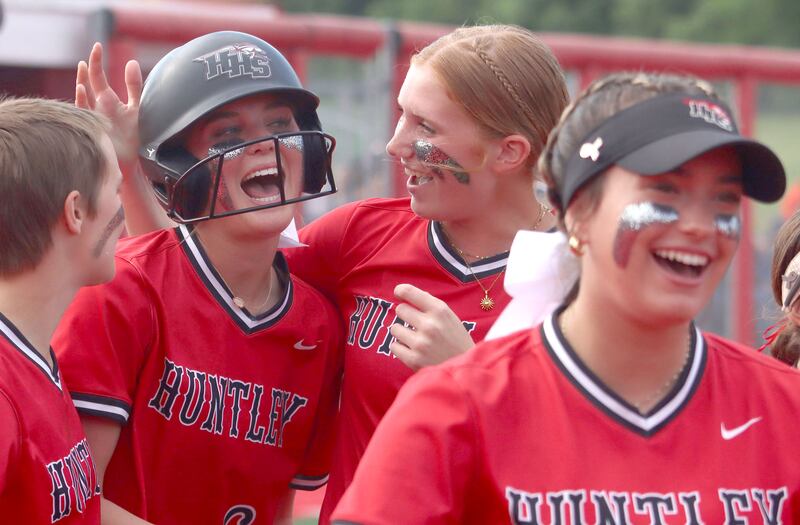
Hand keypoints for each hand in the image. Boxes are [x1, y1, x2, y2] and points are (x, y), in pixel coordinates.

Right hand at [75, 42, 142, 168]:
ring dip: (82, 82)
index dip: (96, 61)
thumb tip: (132, 62)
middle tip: (90, 54)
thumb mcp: (138, 107)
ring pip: (83, 96)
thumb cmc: (136, 135)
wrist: (134, 159)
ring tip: (83, 68)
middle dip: (88, 69)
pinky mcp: (93, 128)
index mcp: (108, 99)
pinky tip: (82, 89)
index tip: (97, 45)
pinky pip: (83, 112)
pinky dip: (81, 100)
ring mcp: (94, 117)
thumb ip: (134, 86)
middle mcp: (98, 106)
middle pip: (89, 83)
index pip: (97, 76)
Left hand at [390, 284, 474, 370]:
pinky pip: (394, 346)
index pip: (409, 292)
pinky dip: (401, 348)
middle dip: (405, 315)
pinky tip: (412, 350)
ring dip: (402, 333)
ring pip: (395, 328)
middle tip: (414, 324)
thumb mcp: (450, 318)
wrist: (466, 370)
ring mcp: (421, 343)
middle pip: (400, 309)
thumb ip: (431, 305)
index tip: (398, 294)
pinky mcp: (414, 360)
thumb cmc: (457, 341)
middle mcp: (430, 325)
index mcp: (440, 311)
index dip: (400, 291)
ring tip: (415, 339)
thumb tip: (406, 293)